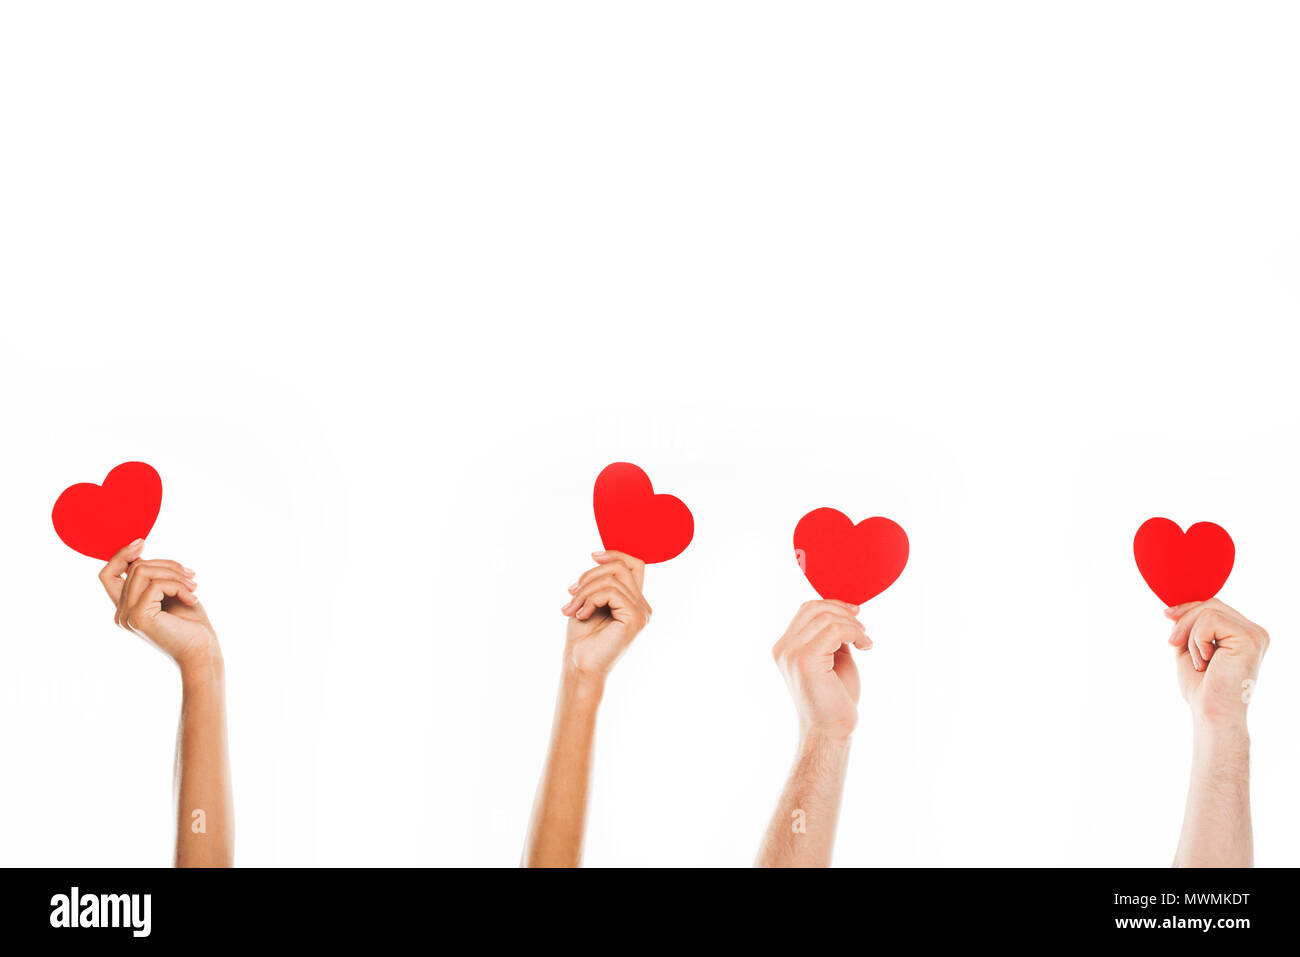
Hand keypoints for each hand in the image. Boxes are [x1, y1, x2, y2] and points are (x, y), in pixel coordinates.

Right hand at [99, 539, 217, 670]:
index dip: (121, 555)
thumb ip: (153, 578)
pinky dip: (178, 586)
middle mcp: (121, 613)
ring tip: (193, 587)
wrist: (202, 651)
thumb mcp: (170, 593)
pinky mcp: (138, 617)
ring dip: (174, 574)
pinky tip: (192, 598)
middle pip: (134, 567)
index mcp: (126, 607)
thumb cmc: (191, 624)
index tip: (142, 542)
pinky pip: (156, 585)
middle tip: (191, 575)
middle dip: (167, 564)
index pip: (107, 574)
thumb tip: (138, 553)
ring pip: (143, 571)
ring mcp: (127, 616)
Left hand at [559, 551, 650, 679]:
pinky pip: (612, 592)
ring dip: (585, 589)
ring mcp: (641, 613)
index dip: (616, 554)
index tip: (593, 556)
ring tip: (571, 607)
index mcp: (634, 601)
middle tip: (571, 593)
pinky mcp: (635, 618)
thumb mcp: (589, 600)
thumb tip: (599, 555)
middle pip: (621, 567)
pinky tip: (580, 614)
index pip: (635, 564)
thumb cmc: (582, 638)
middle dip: (590, 575)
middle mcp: (642, 606)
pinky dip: (590, 599)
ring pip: (613, 578)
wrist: (579, 666)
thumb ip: (600, 581)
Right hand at [772, 600, 870, 740]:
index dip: (833, 605)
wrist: (831, 731)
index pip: (806, 610)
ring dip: (852, 625)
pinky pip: (834, 630)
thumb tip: (844, 612)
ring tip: (864, 641)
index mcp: (785, 647)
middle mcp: (783, 648)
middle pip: (814, 608)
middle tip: (862, 630)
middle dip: (843, 612)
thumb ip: (831, 636)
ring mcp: (791, 654)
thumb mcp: (832, 658)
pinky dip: (855, 633)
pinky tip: (865, 647)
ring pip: (826, 617)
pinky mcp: (805, 660)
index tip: (856, 614)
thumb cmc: (834, 699)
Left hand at [1165, 599, 1268, 727]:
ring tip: (1199, 662)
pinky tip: (1207, 661)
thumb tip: (1175, 608)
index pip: (1214, 606)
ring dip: (1192, 637)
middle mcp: (1255, 632)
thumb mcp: (1191, 649)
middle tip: (1173, 644)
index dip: (1188, 608)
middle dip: (1184, 621)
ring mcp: (1255, 635)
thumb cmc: (1202, 688)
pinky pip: (1211, 621)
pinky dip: (1199, 641)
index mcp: (1244, 634)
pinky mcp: (1250, 639)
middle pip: (1211, 604)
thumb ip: (1189, 627)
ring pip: (1209, 611)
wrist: (1212, 714)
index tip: (1167, 615)